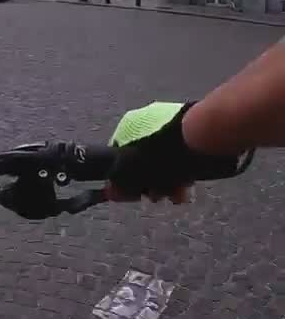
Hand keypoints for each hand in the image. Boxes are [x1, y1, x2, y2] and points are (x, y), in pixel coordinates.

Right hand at [106, 101, 238, 202]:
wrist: (207, 135)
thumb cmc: (165, 151)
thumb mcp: (136, 171)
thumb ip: (121, 183)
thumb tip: (110, 192)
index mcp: (130, 125)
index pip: (118, 154)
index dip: (123, 177)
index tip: (132, 194)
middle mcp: (149, 121)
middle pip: (143, 160)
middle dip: (150, 183)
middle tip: (156, 196)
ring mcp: (173, 125)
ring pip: (165, 161)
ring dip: (168, 183)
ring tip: (176, 196)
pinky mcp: (195, 132)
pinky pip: (184, 157)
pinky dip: (184, 172)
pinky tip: (188, 186)